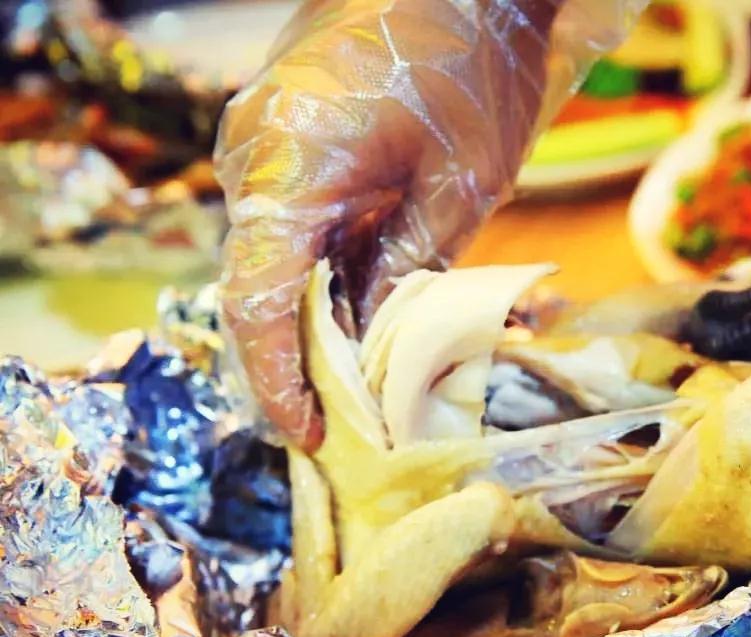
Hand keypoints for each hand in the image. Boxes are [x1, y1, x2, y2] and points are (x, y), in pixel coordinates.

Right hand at [214, 0, 641, 449]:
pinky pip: (291, 216)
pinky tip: (368, 300)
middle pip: (259, 283)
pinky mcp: (284, 130)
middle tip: (354, 415)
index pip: (256, 303)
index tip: (310, 435)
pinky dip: (324, 265)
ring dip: (318, 310)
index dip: (278, 382)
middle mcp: (252, 153)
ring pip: (276, 253)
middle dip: (303, 355)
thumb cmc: (475, 65)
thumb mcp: (460, 188)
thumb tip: (375, 344)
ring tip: (372, 369)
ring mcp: (261, 137)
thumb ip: (406, 271)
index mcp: (287, 166)